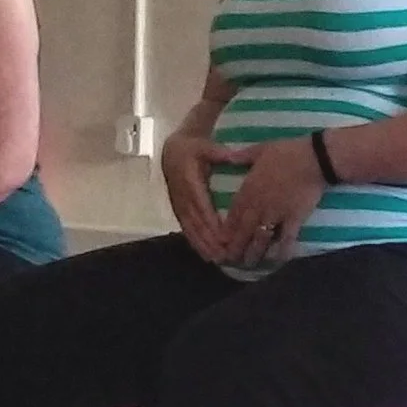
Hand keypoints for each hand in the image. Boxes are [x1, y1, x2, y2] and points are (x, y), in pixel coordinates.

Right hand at [160, 132, 230, 263]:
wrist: (172, 152)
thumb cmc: (193, 148)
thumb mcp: (206, 146)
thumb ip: (219, 153)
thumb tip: (234, 157)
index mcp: (189, 181)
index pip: (201, 204)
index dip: (210, 221)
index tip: (223, 235)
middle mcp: (182, 197)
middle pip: (196, 222)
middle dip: (209, 240)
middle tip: (224, 254)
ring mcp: (179, 206)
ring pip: (190, 229)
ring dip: (203, 245)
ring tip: (217, 259)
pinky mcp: (178, 211)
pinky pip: (186, 230)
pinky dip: (195, 244)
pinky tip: (206, 256)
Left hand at [215, 136, 324, 267]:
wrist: (314, 158)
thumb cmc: (287, 151)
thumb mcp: (259, 149)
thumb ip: (241, 156)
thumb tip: (226, 156)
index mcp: (249, 189)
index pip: (233, 214)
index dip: (226, 230)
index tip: (219, 241)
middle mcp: (259, 205)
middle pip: (243, 231)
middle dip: (235, 247)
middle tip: (229, 260)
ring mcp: (276, 214)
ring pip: (260, 239)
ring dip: (254, 253)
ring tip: (249, 264)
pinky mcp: (294, 219)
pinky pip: (286, 239)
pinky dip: (281, 251)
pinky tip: (278, 260)